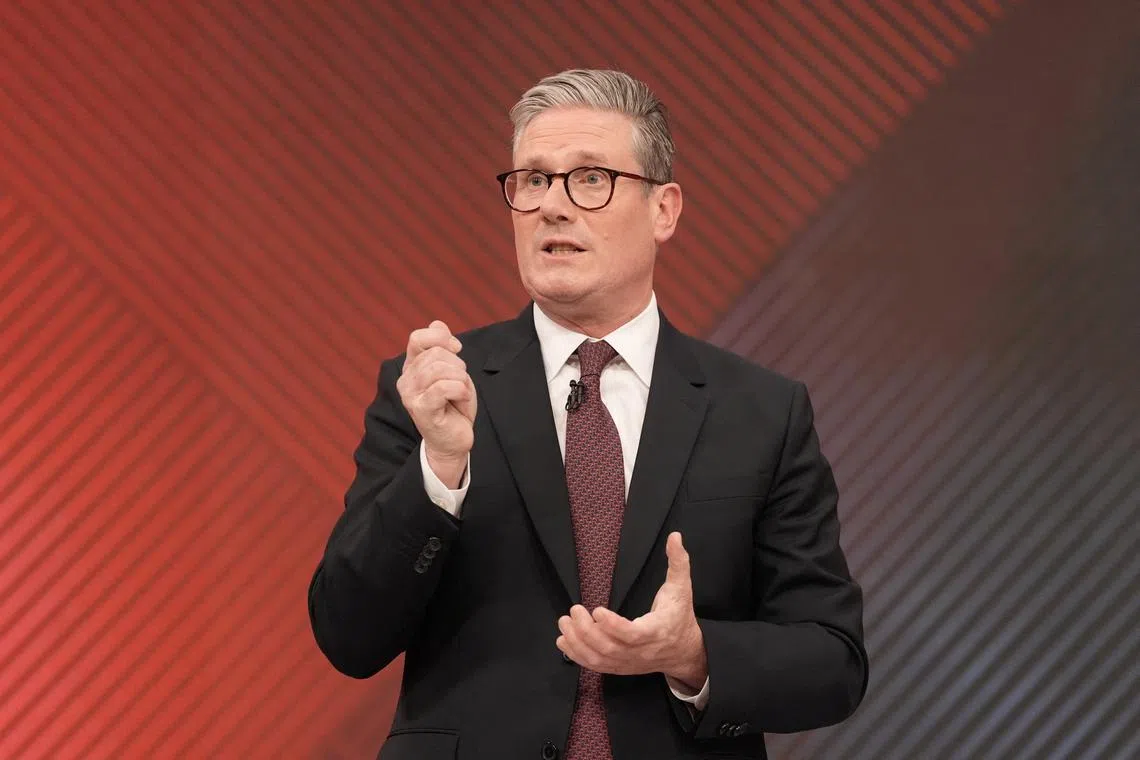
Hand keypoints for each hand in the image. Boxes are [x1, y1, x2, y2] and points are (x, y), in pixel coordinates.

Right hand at [396, 320, 475, 486]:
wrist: (454, 439)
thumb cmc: (454, 405)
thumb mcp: (452, 370)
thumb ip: (443, 347)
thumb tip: (437, 323)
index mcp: (411, 367)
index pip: (418, 338)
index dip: (442, 338)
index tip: (457, 349)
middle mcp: (405, 380)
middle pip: (436, 354)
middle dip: (458, 366)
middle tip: (460, 384)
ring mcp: (410, 395)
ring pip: (440, 369)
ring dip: (461, 380)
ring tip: (461, 393)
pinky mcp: (421, 410)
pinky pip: (443, 388)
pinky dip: (460, 390)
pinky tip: (461, 400)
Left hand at [556, 532, 707, 690]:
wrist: (684, 652)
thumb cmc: (680, 616)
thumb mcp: (682, 588)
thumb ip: (678, 561)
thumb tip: (675, 536)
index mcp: (656, 631)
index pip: (633, 634)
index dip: (614, 626)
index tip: (596, 610)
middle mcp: (641, 651)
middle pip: (610, 648)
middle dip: (587, 632)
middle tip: (573, 610)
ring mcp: (629, 662)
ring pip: (599, 660)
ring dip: (577, 643)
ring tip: (564, 622)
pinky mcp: (620, 667)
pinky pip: (595, 666)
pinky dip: (577, 655)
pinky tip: (564, 640)